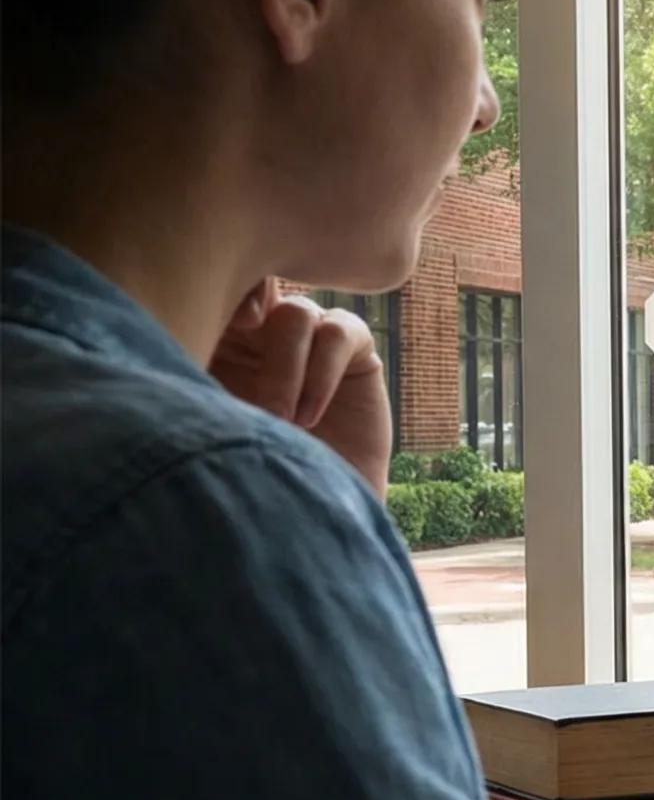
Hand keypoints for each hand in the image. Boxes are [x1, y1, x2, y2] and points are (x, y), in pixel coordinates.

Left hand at [208, 284, 393, 496]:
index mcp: (209, 338)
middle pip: (254, 282)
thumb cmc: (240, 474)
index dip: (206, 292)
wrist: (302, 517)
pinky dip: (320, 372)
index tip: (201, 328)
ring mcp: (308, 339)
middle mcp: (258, 332)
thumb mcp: (203, 421)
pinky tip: (308, 418)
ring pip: (294, 313)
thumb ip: (189, 373)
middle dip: (245, 303)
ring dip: (284, 367)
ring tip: (279, 419)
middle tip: (242, 330)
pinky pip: (337, 332)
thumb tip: (156, 334)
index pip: (206, 288)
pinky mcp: (352, 350)